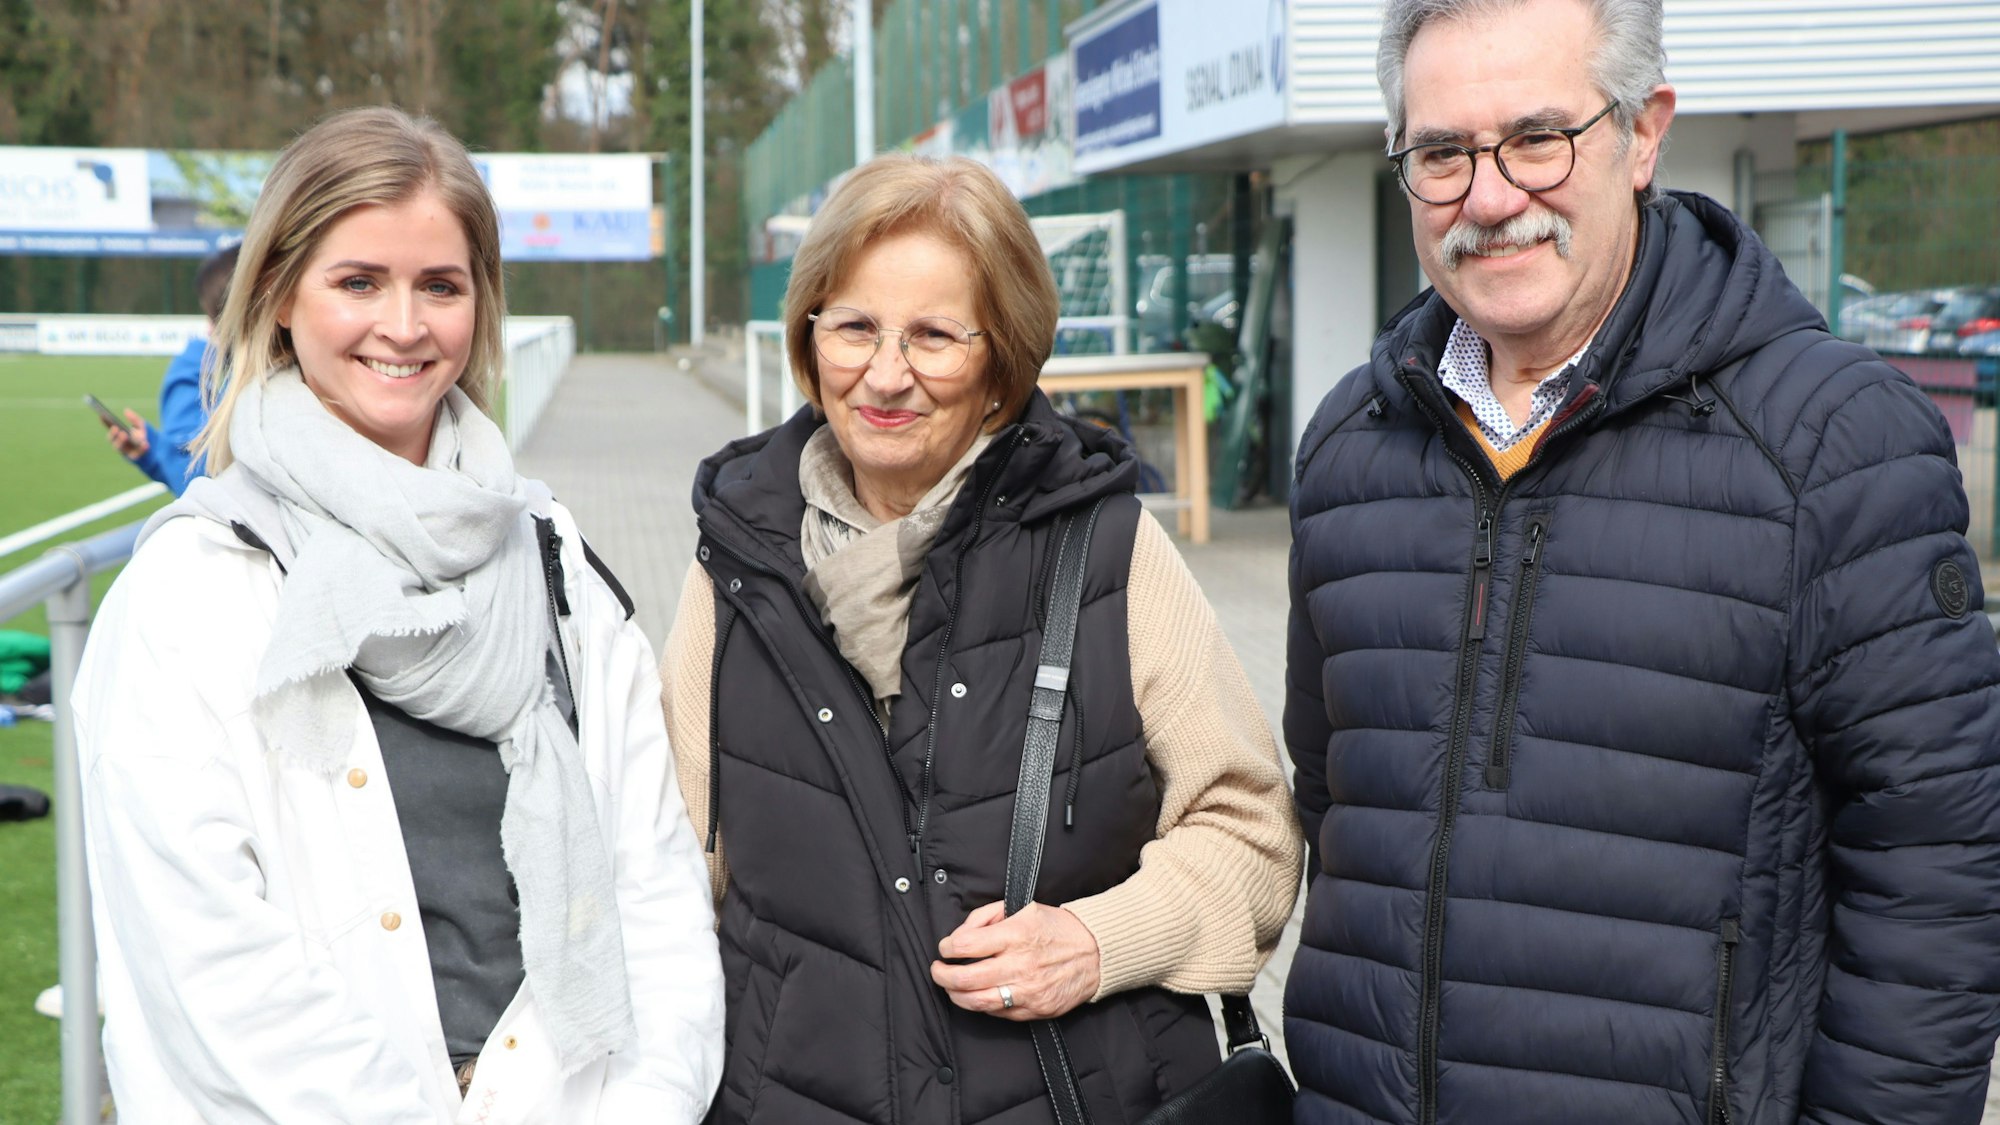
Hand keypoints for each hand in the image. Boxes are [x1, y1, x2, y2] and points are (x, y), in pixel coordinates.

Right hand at [106, 410, 149, 459]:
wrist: (160, 453)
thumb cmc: (148, 437)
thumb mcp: (142, 426)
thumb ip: (135, 419)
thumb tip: (126, 410)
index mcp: (120, 436)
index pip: (110, 429)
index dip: (105, 422)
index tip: (102, 414)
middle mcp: (121, 445)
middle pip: (112, 440)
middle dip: (113, 434)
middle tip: (116, 428)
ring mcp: (127, 453)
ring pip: (120, 449)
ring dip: (121, 441)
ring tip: (124, 434)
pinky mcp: (136, 459)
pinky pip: (137, 455)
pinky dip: (141, 449)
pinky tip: (145, 444)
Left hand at [930, 901, 1099, 1020]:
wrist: (1095, 953)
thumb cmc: (1057, 928)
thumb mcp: (1023, 907)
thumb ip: (988, 916)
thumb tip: (961, 934)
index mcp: (1016, 935)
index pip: (965, 945)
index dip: (947, 947)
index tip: (945, 948)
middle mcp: (1020, 965)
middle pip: (965, 978)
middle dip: (942, 975)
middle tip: (937, 971)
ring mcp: (1028, 991)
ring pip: (977, 1001)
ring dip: (955, 995)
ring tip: (951, 987)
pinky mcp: (1035, 1009)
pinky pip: (998, 1012)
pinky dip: (981, 1005)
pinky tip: (977, 996)